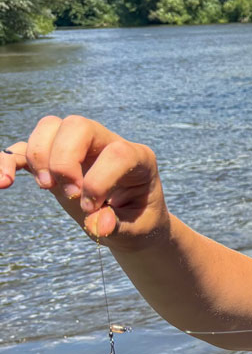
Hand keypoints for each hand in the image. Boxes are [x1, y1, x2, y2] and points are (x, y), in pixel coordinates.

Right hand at [0, 116, 167, 250]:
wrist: (130, 220)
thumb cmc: (137, 220)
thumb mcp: (136, 228)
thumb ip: (117, 225)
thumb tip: (97, 225)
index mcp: (137, 157)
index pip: (117, 152)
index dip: (99, 180)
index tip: (92, 208)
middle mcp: (107, 143)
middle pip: (77, 125)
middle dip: (65, 160)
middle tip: (68, 194)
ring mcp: (79, 147)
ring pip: (50, 127)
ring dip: (39, 156)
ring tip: (46, 188)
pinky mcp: (53, 159)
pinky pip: (23, 148)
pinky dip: (8, 161)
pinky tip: (3, 183)